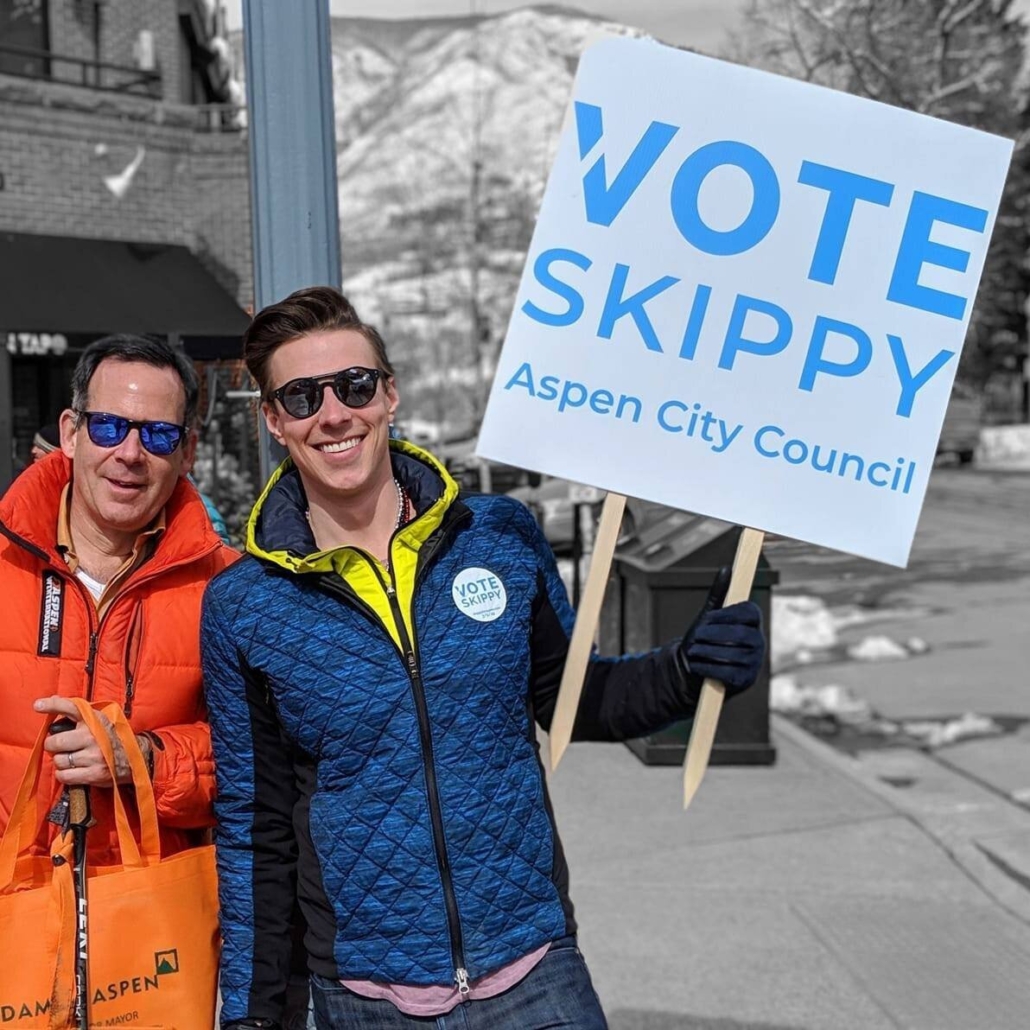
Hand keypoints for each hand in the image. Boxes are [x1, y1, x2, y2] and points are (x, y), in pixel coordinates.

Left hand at [34, 696, 134, 786]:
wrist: (135, 758)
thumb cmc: (110, 737)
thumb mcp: (98, 720)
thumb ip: (76, 711)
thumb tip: (52, 698)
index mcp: (94, 719)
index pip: (71, 707)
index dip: (52, 705)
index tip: (37, 705)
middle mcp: (93, 735)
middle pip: (54, 742)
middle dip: (53, 746)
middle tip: (61, 746)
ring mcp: (94, 755)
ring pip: (58, 760)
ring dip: (61, 761)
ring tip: (72, 758)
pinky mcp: (94, 773)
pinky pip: (64, 775)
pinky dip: (64, 774)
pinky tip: (74, 769)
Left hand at [678, 567, 765, 695]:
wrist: (693, 669)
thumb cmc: (703, 639)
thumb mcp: (709, 615)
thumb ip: (718, 593)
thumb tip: (727, 569)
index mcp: (752, 623)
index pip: (749, 612)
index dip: (727, 614)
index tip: (707, 617)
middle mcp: (758, 642)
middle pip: (740, 634)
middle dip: (713, 634)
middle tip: (696, 636)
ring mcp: (754, 663)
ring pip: (732, 654)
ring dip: (707, 651)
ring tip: (693, 651)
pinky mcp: (745, 680)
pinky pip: (727, 672)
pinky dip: (707, 668)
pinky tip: (696, 665)